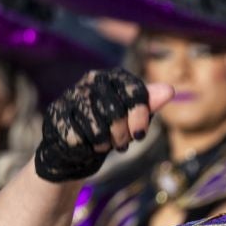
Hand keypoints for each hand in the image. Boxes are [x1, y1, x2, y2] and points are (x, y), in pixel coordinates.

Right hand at [33, 70, 169, 182]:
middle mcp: (90, 80)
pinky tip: (85, 146)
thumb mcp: (133, 117)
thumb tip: (169, 90)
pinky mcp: (56, 113)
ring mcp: (71, 96)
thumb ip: (149, 104)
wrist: (78, 144)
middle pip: (114, 112)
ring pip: (95, 128)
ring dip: (103, 144)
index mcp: (113, 77)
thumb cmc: (110, 127)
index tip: (140, 135)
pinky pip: (76, 138)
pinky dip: (85, 148)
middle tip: (121, 145)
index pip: (133, 91)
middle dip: (121, 135)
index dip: (140, 116)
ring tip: (103, 144)